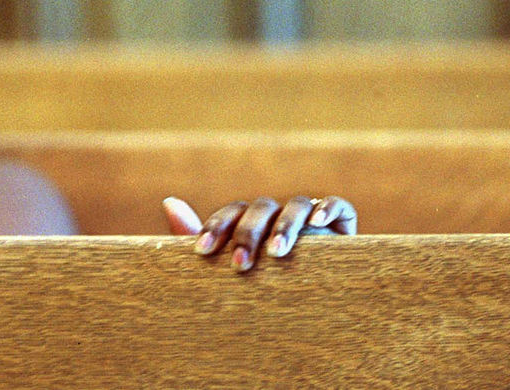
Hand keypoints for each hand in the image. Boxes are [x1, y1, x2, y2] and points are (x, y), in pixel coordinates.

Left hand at [162, 195, 356, 271]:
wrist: (319, 307)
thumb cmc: (267, 287)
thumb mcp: (229, 267)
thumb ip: (197, 237)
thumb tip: (168, 202)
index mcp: (252, 222)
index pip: (232, 212)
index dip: (216, 227)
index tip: (202, 251)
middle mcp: (279, 215)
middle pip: (260, 207)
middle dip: (247, 234)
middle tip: (240, 265)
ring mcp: (310, 217)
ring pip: (295, 205)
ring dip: (284, 226)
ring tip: (277, 254)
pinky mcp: (341, 223)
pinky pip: (337, 205)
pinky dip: (327, 209)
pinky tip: (317, 225)